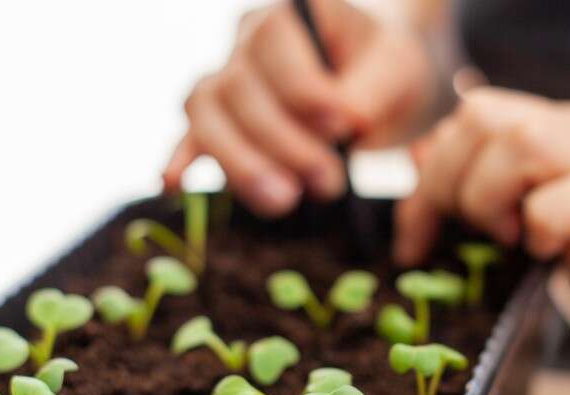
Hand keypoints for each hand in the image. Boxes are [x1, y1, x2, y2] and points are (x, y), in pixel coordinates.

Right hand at [163, 0, 433, 215]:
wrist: (374, 85)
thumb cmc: (385, 69)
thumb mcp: (396, 70)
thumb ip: (371, 91)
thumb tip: (344, 124)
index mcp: (287, 13)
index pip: (273, 44)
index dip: (302, 89)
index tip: (342, 126)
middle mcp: (244, 42)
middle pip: (238, 88)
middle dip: (281, 142)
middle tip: (328, 184)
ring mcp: (224, 82)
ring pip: (206, 114)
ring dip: (239, 162)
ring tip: (282, 202)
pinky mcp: (217, 123)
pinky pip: (190, 137)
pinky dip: (180, 159)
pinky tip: (173, 184)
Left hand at [395, 87, 569, 394]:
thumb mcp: (522, 227)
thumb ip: (479, 185)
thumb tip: (417, 156)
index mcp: (559, 129)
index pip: (470, 116)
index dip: (429, 173)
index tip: (415, 237)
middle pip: (483, 116)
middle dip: (446, 184)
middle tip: (458, 240)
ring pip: (521, 142)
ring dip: (488, 201)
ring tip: (506, 243)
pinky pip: (559, 200)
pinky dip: (538, 231)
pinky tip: (550, 257)